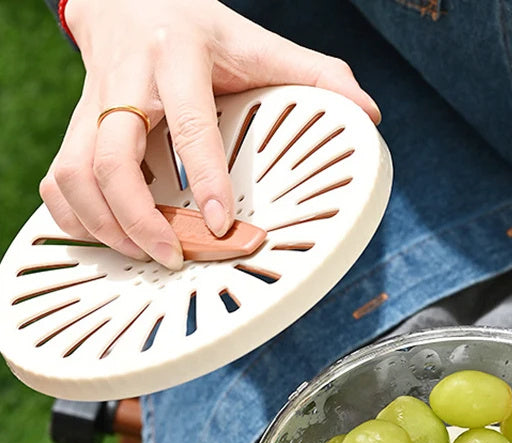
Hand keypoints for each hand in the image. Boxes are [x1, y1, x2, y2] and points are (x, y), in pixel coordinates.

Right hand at [40, 0, 380, 268]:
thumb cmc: (199, 30)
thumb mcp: (258, 43)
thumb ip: (314, 75)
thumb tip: (369, 114)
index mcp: (179, 59)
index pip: (189, 123)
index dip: (202, 176)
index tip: (219, 222)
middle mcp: (128, 81)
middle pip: (111, 158)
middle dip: (138, 219)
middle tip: (172, 257)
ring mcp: (92, 105)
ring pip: (74, 173)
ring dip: (105, 226)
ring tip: (145, 255)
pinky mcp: (74, 125)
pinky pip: (57, 178)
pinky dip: (75, 217)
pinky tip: (108, 237)